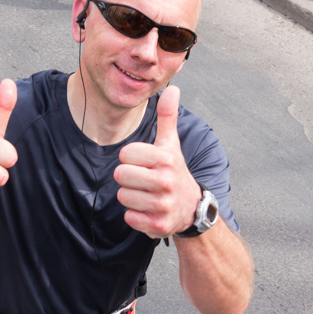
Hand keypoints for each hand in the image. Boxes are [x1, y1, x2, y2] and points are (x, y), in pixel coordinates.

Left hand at [115, 87, 201, 237]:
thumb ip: (168, 117)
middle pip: (120, 175)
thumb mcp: (171, 144)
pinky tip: (148, 209)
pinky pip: (129, 217)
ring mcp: (162, 205)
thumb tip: (172, 88)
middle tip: (143, 180)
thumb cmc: (175, 171)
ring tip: (146, 194)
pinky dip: (135, 215)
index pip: (125, 153)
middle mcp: (166, 182)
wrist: (192, 208)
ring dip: (131, 196)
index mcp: (166, 159)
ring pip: (123, 197)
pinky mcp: (158, 225)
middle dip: (128, 178)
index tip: (143, 162)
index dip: (130, 158)